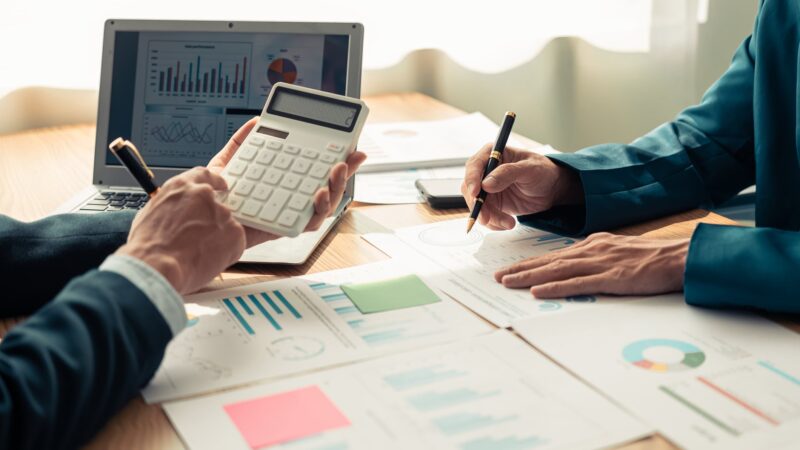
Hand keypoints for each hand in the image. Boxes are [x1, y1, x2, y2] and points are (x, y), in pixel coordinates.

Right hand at [117, 168, 246, 293]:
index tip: (221, 187)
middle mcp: (204, 195)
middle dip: (213, 220)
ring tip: (198, 253)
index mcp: (181, 187)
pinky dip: (226, 253)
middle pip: (218, 204)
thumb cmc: (148, 245)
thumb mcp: (152, 213)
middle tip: (204, 235)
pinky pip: (236, 243)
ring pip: (227, 225)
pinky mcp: (235, 232)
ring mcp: (222, 213)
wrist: (157, 265)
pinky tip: (207, 260)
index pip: (205, 175)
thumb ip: (172, 206)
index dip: (214, 182)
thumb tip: (177, 212)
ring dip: (218, 238)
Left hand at [208, 117, 366, 246]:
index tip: (350, 145)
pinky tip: (317, 194)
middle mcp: (288, 200)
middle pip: (325, 187)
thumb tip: (256, 121)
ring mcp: (287, 215)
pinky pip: (306, 224)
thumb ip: (241, 143)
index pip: (312, 170)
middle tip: (350, 157)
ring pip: (322, 207)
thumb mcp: (227, 164)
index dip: (334, 159)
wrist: (197, 224)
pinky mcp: (282, 229)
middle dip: (344, 172)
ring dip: (336, 189)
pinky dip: (317, 210)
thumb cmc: (212, 200)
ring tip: (336, 171)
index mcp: (281, 183)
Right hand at [461, 144, 582, 229]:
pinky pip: (486, 215)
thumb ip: (508, 173)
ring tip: (508, 223)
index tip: (476, 193)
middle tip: (487, 218)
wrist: (552, 189)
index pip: (474, 165)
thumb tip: (486, 183)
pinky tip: (508, 223)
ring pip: (477, 204)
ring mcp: (487, 188)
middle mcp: (486, 171)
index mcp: (493, 154)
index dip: (472, 179)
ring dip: (489, 217)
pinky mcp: (492, 203)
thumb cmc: (543, 171)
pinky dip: (494, 223)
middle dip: (478, 205)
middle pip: (470, 188)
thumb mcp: (529, 169)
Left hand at [494, 233, 688, 297]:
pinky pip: (577, 284)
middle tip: (498, 276)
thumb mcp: (621, 252)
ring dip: (529, 277)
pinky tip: (537, 292)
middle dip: (522, 268)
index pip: (556, 255)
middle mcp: (592, 250)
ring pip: (557, 270)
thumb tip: (579, 268)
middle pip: (550, 261)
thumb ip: (599, 258)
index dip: (532, 262)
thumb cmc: (654, 259)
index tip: (513, 268)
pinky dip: (554, 287)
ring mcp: (601, 264)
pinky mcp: (611, 279)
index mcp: (595, 244)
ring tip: (507, 282)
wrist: (680, 258)